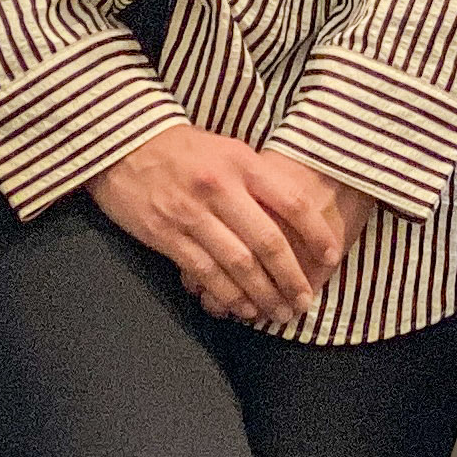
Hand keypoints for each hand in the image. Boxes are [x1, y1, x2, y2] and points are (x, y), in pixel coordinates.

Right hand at [91, 127, 363, 327]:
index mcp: (243, 163)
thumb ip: (258, 179)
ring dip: (262, 294)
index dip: (316, 233)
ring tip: (277, 312)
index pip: (292, 202)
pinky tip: (240, 308)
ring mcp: (192, 213)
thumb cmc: (184, 149)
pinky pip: (205, 273)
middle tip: (304, 302)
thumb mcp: (228, 149)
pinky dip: (226, 295)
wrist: (124, 143)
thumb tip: (294, 214)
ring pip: (238, 264)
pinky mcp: (166, 235)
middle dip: (291, 277)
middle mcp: (221, 188)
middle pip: (268, 241)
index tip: (332, 256)